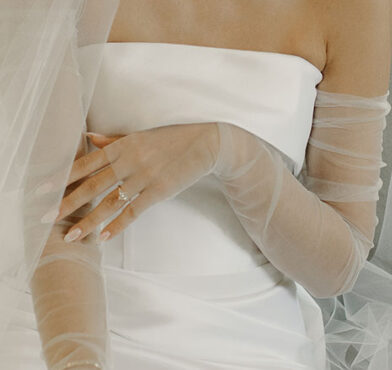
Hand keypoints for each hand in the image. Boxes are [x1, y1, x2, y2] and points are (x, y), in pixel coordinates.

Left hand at [55, 123, 219, 242]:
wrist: (205, 144)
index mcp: (122, 146)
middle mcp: (129, 161)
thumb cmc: (173, 138)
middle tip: (47, 218)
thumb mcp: (141, 136)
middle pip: (92, 185)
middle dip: (67, 202)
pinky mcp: (159, 191)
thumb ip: (114, 140)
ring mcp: (144, 177)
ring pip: (109, 202)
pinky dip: (118, 225)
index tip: (42, 189)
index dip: (62, 177)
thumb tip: (89, 137)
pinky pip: (134, 211)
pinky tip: (104, 237)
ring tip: (72, 236)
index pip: (85, 163)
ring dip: (89, 221)